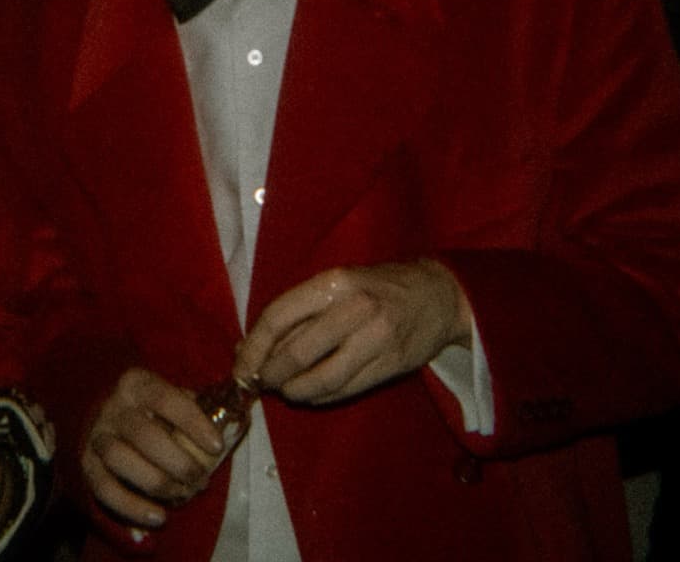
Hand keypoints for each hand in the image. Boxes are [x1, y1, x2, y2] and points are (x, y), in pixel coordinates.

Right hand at [82, 368, 227, 529]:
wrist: (104, 416)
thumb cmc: (150, 409)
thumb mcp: (169, 396)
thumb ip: (194, 406)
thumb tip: (234, 421)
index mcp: (137, 384)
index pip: (165, 398)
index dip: (192, 422)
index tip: (216, 445)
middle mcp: (113, 407)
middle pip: (143, 434)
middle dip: (177, 462)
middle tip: (201, 480)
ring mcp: (97, 436)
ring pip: (120, 459)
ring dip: (156, 482)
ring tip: (182, 494)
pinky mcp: (87, 464)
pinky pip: (104, 488)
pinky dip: (131, 507)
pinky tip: (158, 516)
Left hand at [234, 261, 471, 404]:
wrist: (438, 295)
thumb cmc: (377, 286)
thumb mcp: (336, 284)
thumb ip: (297, 314)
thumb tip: (249, 348)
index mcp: (333, 283)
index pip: (278, 317)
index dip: (253, 348)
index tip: (241, 367)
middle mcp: (354, 309)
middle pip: (296, 353)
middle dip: (270, 375)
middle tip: (261, 382)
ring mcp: (376, 339)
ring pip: (321, 379)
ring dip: (294, 391)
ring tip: (286, 390)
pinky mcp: (391, 365)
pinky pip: (345, 390)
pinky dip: (320, 397)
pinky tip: (310, 394)